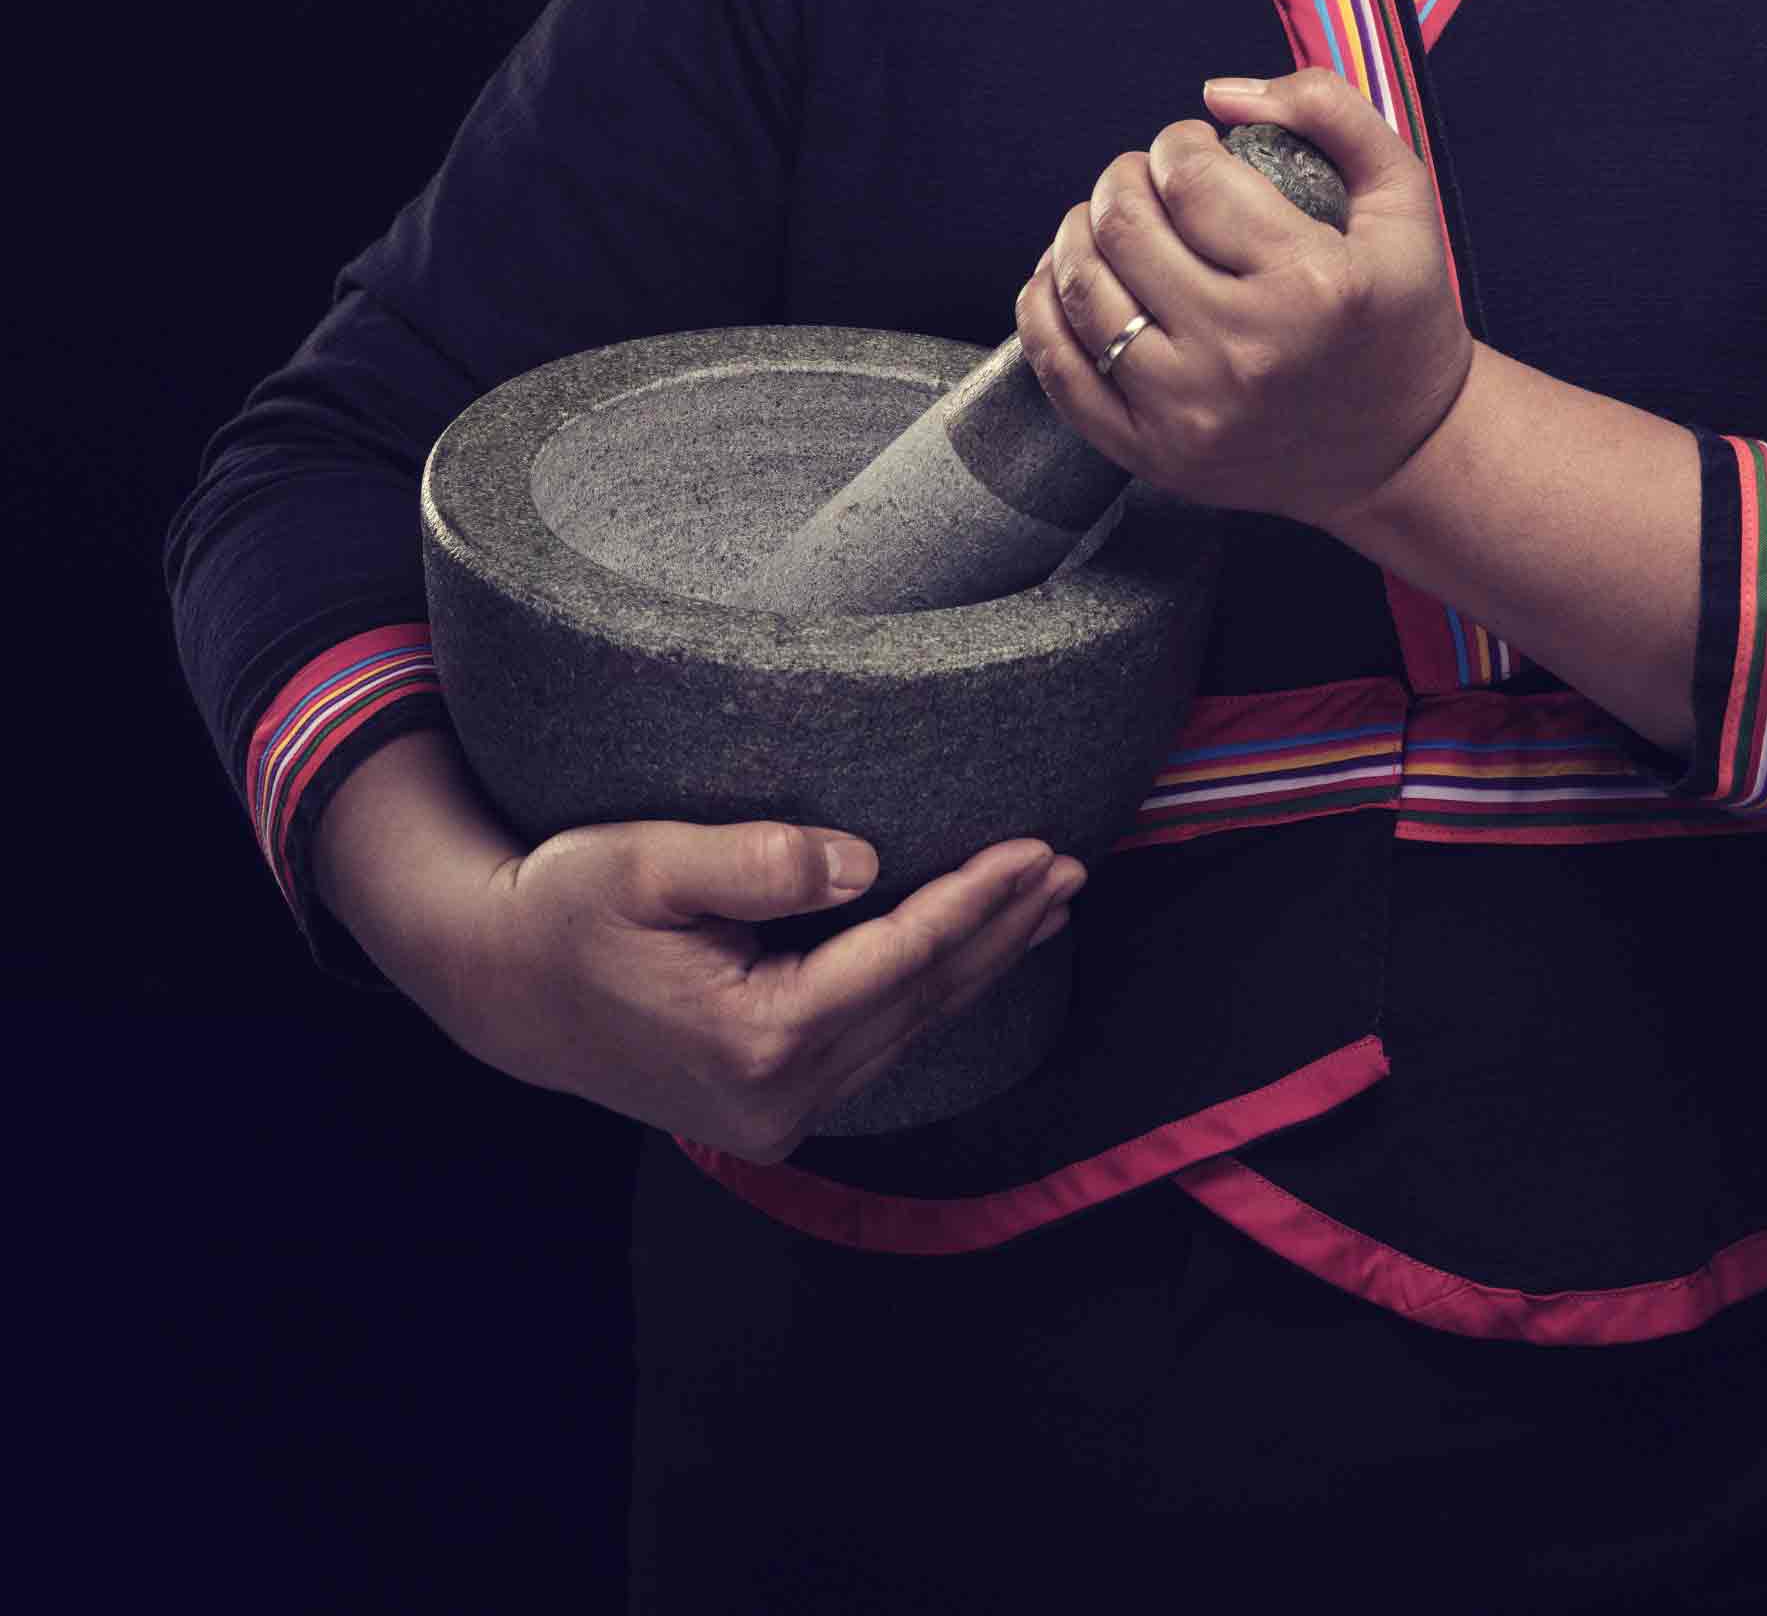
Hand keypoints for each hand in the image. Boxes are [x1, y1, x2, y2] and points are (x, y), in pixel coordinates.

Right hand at [445, 819, 1086, 1164]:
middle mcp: (776, 1094)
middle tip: (1071, 865)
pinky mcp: (770, 1107)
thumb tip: (861, 863)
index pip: (899, 959)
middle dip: (1001, 930)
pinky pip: (877, 1043)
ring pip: (908, 1029)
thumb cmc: (564, 908)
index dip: (974, 901)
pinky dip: (932, 993)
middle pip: (920, 1000)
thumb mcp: (644, 863)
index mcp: (753, 1036)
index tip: (1037, 849)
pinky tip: (972, 956)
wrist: (500, 987)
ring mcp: (775, 1113)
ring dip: (980, 963)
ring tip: (1046, 903)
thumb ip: (755, 863)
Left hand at [1015, 66, 1474, 530]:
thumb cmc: (1403, 316)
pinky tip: (1070, 275)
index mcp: (1312, 284)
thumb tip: (1218, 94)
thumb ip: (1328, 111)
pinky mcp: (1154, 454)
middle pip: (1124, 226)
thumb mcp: (1404, 198)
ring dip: (1080, 230)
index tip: (1196, 148)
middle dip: (1125, 177)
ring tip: (1113, 220)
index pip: (1192, 179)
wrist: (1406, 453)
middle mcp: (1244, 351)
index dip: (1179, 142)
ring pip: (1080, 288)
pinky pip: (1059, 369)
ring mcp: (1191, 411)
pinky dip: (1045, 307)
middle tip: (1150, 178)